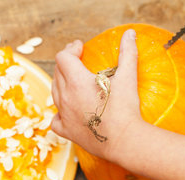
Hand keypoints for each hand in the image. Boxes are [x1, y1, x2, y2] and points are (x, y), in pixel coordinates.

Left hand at [51, 29, 141, 161]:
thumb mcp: (127, 77)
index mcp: (76, 81)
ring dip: (61, 83)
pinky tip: (66, 111)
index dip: (70, 49)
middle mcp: (65, 97)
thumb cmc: (125, 109)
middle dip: (65, 63)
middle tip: (76, 60)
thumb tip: (129, 34)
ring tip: (72, 81)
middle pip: (57, 73)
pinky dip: (58, 113)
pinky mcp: (66, 131)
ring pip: (54, 93)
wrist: (123, 140)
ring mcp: (63, 115)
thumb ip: (127, 53)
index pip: (63, 57)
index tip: (80, 48)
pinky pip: (55, 120)